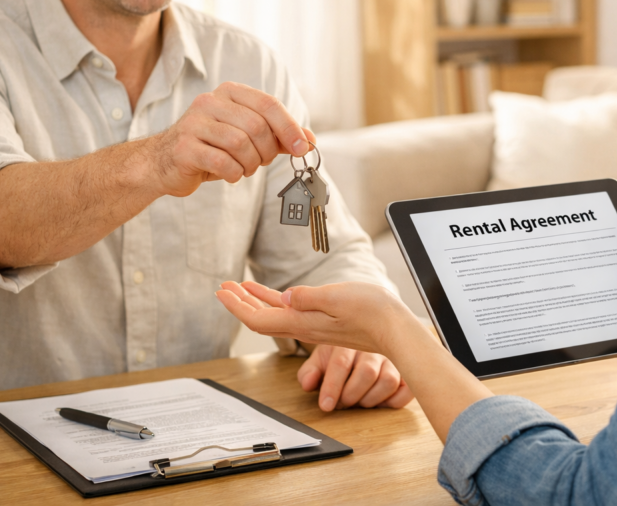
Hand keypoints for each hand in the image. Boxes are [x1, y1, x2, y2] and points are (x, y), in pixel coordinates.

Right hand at [147, 82, 315, 196]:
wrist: (165, 162)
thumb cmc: (211, 147)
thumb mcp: (247, 138)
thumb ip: (278, 137)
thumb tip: (309, 140)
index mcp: (230, 93)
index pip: (269, 105)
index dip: (290, 128)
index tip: (303, 148)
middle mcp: (210, 101)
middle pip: (257, 127)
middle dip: (267, 151)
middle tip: (261, 162)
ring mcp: (194, 123)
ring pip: (240, 144)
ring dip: (250, 164)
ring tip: (243, 168)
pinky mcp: (184, 147)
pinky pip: (222, 162)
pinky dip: (234, 173)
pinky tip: (230, 174)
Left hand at [216, 281, 420, 406]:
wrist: (396, 329)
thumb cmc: (372, 311)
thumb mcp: (337, 296)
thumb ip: (309, 297)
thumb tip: (285, 296)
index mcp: (303, 322)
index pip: (258, 319)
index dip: (237, 306)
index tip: (221, 291)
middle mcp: (305, 326)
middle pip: (262, 318)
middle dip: (240, 302)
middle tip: (223, 287)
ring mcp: (315, 325)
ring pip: (275, 314)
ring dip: (255, 300)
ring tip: (240, 287)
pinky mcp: (325, 321)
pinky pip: (292, 312)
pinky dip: (277, 301)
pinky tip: (276, 293)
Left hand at [297, 345, 413, 411]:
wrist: (366, 336)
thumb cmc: (342, 355)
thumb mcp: (321, 359)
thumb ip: (310, 372)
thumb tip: (308, 383)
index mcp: (350, 341)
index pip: (342, 363)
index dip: (332, 387)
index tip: (326, 405)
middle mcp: (375, 347)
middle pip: (367, 372)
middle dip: (351, 395)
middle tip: (342, 403)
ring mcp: (394, 359)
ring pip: (388, 381)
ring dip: (370, 399)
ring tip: (360, 401)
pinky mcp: (407, 372)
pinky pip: (406, 390)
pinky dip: (392, 401)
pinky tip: (379, 401)